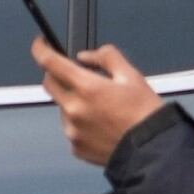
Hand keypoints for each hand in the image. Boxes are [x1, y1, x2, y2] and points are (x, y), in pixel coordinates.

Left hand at [32, 37, 165, 166]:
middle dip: (58, 75)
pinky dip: (80, 122)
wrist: (153, 149)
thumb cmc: (145, 113)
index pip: (49, 62)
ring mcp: (72, 130)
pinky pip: (71, 128)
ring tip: (102, 108)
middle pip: (50, 84)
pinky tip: (101, 125)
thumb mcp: (131, 75)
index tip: (41, 43)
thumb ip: (106, 57)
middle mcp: (73, 109)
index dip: (40, 49)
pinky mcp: (76, 147)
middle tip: (78, 76)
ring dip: (72, 101)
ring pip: (61, 107)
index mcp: (86, 87)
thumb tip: (86, 56)